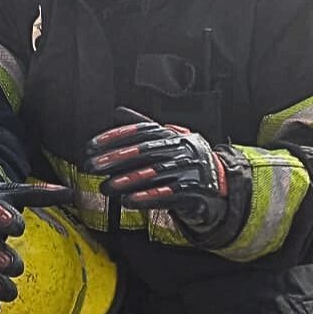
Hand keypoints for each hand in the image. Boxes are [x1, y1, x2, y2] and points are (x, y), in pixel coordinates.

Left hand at [83, 107, 228, 228]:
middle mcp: (183, 148)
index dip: (115, 137)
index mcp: (174, 134)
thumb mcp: (167, 142)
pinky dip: (148, 197)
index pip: (141, 131)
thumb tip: (117, 111)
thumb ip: (143, 128)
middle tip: (92, 165)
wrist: (220, 186)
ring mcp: (191, 168)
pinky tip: (129, 201)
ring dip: (128, 180)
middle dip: (116, 158)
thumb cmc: (185, 163)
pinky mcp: (196, 190)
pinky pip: (170, 194)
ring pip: (155, 173)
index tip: (92, 145)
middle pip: (145, 151)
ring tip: (106, 187)